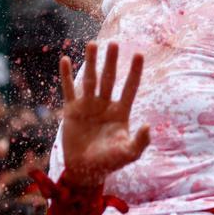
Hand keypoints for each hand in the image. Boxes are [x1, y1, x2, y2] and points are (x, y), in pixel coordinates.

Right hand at [60, 42, 149, 187]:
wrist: (84, 171)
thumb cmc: (109, 163)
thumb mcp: (128, 154)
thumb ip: (140, 142)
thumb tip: (148, 125)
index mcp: (120, 112)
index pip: (130, 88)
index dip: (135, 72)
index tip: (139, 54)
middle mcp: (105, 105)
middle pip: (109, 78)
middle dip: (112, 62)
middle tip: (114, 43)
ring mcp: (88, 106)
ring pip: (90, 79)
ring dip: (91, 62)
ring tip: (93, 43)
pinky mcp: (71, 111)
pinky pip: (69, 90)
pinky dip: (66, 75)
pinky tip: (65, 59)